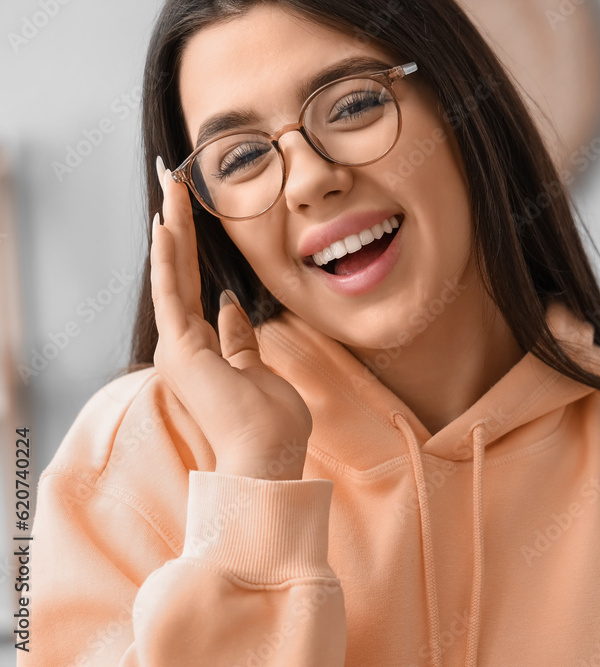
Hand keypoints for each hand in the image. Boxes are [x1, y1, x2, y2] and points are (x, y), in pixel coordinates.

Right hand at [149, 156, 311, 480]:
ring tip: (170, 187)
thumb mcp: (258, 370)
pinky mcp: (180, 348)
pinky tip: (166, 224)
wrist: (267, 460)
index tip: (187, 221)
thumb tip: (233, 307)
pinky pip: (173, 292)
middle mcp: (183, 347)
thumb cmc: (271, 426)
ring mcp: (177, 348)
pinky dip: (169, 257)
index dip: (189, 254)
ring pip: (172, 275)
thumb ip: (239, 339)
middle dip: (176, 229)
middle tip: (173, 184)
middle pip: (178, 275)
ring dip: (172, 229)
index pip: (193, 290)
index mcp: (202, 352)